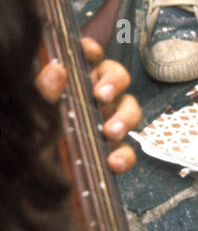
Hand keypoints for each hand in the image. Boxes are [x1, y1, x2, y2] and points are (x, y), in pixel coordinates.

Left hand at [35, 38, 141, 174]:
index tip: (89, 53)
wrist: (35, 179)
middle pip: (118, 77)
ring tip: (110, 131)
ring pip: (130, 110)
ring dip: (124, 118)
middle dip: (114, 83)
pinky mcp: (111, 150)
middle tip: (101, 95)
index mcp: (77, 80)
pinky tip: (114, 161)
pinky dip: (125, 155)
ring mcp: (106, 122)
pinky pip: (128, 150)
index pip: (90, 56)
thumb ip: (44, 91)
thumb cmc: (35, 138)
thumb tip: (55, 70)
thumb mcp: (35, 112)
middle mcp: (95, 97)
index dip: (92, 50)